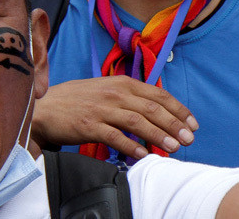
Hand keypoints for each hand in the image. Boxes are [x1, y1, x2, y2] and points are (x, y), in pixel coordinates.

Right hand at [31, 76, 197, 159]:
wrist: (46, 107)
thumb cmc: (79, 100)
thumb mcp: (107, 89)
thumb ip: (131, 97)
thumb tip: (158, 112)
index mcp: (123, 83)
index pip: (158, 95)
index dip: (178, 110)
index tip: (192, 124)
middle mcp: (115, 93)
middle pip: (152, 109)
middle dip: (174, 125)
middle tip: (188, 139)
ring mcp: (102, 109)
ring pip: (137, 122)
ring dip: (158, 135)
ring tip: (173, 148)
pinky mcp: (89, 125)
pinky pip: (115, 137)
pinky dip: (131, 146)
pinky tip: (143, 155)